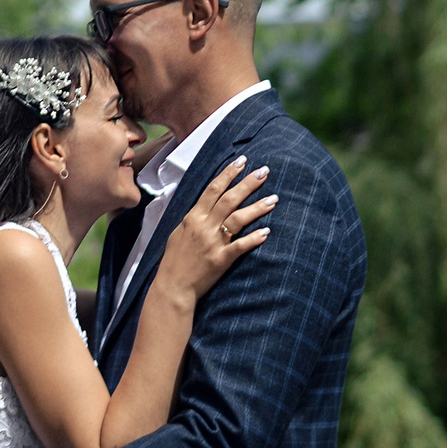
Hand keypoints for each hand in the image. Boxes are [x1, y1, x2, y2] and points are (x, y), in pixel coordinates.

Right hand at [152, 156, 274, 300]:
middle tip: (264, 171)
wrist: (172, 286)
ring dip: (257, 207)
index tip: (242, 161)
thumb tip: (205, 206)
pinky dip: (254, 238)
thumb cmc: (174, 260)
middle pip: (229, 199)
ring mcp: (213, 242)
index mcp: (193, 217)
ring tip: (274, 198)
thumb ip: (193, 218)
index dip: (228, 173)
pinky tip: (267, 231)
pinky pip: (240, 246)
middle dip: (247, 183)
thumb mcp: (179, 232)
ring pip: (238, 219)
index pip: (213, 189)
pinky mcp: (221, 259)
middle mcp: (204, 226)